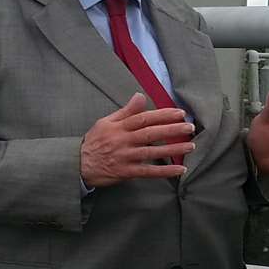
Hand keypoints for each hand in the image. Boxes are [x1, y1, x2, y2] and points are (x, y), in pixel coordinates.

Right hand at [80, 94, 196, 186]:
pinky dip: (164, 171)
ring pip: (152, 152)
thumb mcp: (106, 122)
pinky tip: (179, 170)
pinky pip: (148, 172)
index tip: (179, 113)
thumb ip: (125, 111)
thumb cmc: (94, 142)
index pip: (144, 118)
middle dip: (172, 130)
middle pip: (151, 133)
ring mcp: (125, 157)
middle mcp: (123, 140)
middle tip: (190, 127)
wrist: (78, 164)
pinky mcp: (125, 172)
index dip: (163, 115)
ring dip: (172, 149)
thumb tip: (140, 96)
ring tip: (190, 146)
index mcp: (119, 127)